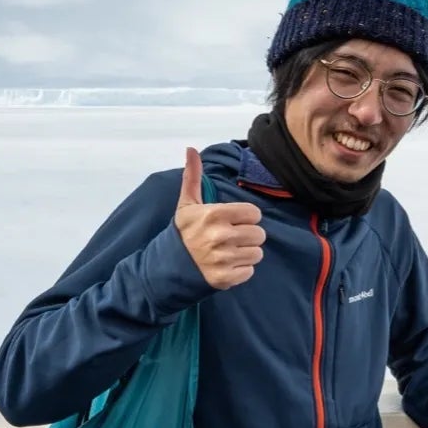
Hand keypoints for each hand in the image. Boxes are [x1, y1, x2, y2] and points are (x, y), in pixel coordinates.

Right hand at [175, 147, 265, 289]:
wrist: (168, 266)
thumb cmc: (183, 232)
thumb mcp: (187, 203)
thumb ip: (193, 176)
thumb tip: (191, 149)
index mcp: (215, 215)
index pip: (254, 213)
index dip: (246, 217)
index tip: (234, 220)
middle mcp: (221, 236)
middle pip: (259, 234)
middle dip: (248, 235)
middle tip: (233, 237)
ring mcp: (224, 259)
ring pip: (257, 253)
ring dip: (246, 252)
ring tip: (229, 251)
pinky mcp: (225, 278)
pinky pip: (250, 271)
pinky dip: (241, 270)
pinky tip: (227, 264)